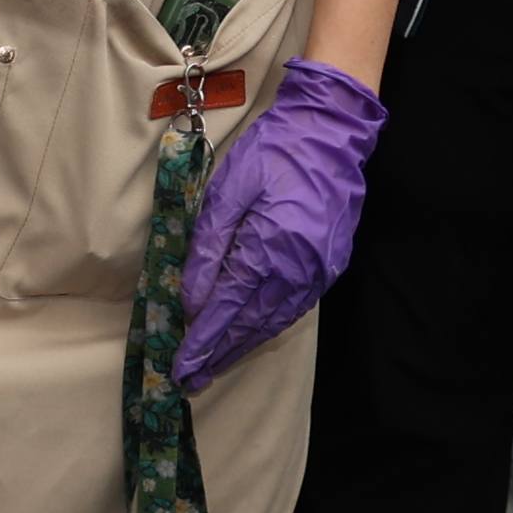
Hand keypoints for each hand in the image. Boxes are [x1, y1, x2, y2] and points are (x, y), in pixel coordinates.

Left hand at [174, 60, 386, 391]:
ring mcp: (318, 272)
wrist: (332, 131)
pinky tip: (253, 334)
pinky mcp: (330, 266)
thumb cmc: (274, 151)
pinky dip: (270, 326)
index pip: (226, 308)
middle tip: (191, 381)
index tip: (180, 366)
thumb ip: (209, 247)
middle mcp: (296, 271)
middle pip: (250, 324)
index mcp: (268, 249)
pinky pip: (294, 308)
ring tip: (216, 365)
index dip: (201, 341)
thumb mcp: (229, 189)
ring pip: (274, 322)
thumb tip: (192, 299)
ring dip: (243, 345)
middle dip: (219, 353)